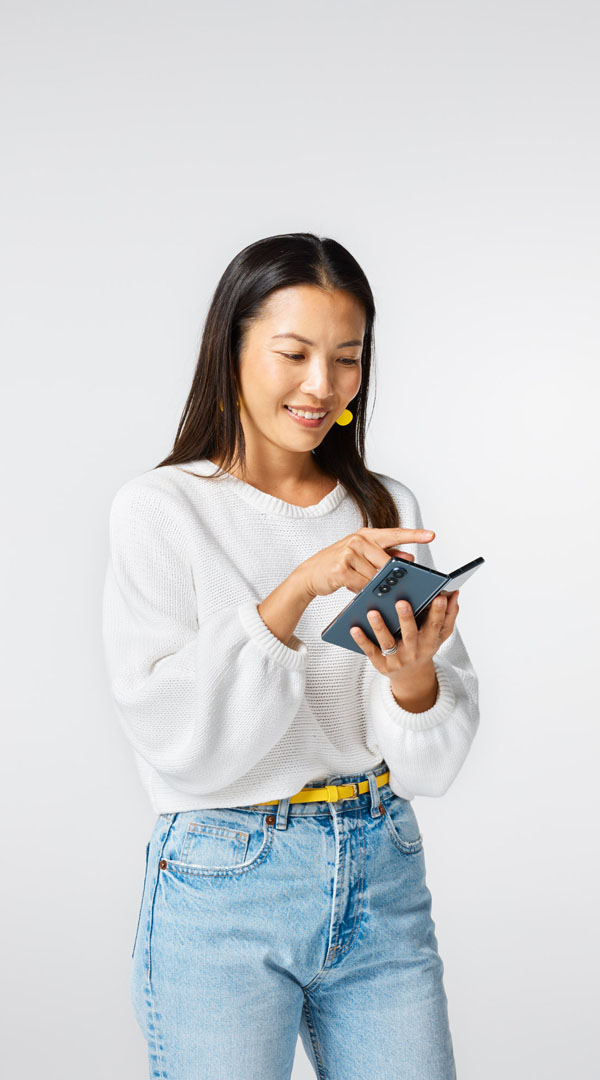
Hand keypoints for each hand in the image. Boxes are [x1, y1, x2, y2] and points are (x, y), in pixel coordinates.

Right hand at [298, 526, 434, 599]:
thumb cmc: (340, 564)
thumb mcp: (362, 556)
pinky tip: (353, 587)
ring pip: (375, 576)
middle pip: (387, 562)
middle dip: (389, 576)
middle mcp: (358, 540)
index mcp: (366, 534)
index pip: (394, 534)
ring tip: (360, 583)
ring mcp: (349, 553)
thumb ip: (385, 555)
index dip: (414, 535)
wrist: (310, 573)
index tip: (432, 535)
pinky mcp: (341, 568)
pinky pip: (362, 584)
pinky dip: (361, 590)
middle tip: (392, 584)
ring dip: (372, 585)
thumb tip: (410, 559)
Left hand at [349, 590, 459, 683]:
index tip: (439, 597)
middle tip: (401, 601)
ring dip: (380, 627)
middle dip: (406, 618)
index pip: (435, 626)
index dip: (438, 612)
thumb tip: (454, 594)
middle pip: (410, 634)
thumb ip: (449, 615)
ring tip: (372, 612)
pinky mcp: (381, 664)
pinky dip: (362, 640)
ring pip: (388, 642)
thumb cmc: (424, 647)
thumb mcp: (440, 635)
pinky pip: (371, 651)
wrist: (411, 676)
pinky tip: (354, 628)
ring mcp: (397, 659)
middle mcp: (414, 651)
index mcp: (429, 641)